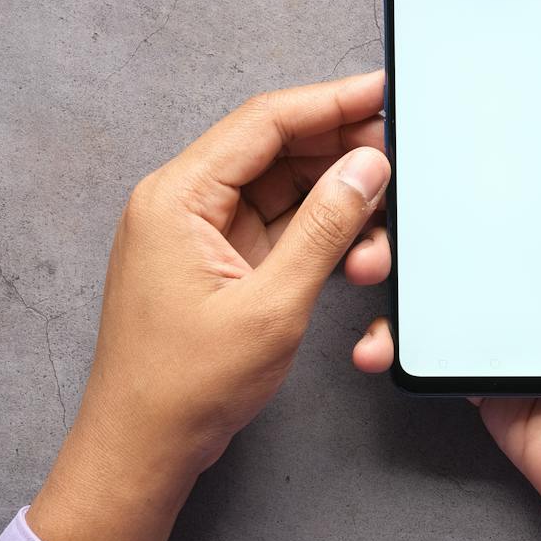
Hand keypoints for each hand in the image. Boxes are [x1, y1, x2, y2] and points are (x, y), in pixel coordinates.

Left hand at [28, 72, 392, 540]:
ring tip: (384, 217)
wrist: (142, 447)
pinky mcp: (213, 263)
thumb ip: (325, 229)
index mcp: (177, 197)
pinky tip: (354, 245)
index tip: (380, 92)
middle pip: (272, 149)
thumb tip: (365, 169)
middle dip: (338, 150)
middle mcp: (181, 203)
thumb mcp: (272, 304)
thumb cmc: (186, 386)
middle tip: (398, 156)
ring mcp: (196, 233)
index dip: (328, 102)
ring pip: (279, 189)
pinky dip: (314, 232)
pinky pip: (273, 226)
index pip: (263, 123)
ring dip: (332, 199)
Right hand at [355, 138, 540, 534]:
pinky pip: (432, 347)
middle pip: (482, 231)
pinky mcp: (481, 372)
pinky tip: (378, 343)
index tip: (454, 131)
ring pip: (446, 284)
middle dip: (429, 215)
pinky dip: (400, 342)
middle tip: (385, 203)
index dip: (508, 162)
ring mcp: (512, 329)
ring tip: (366, 265)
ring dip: (401, 274)